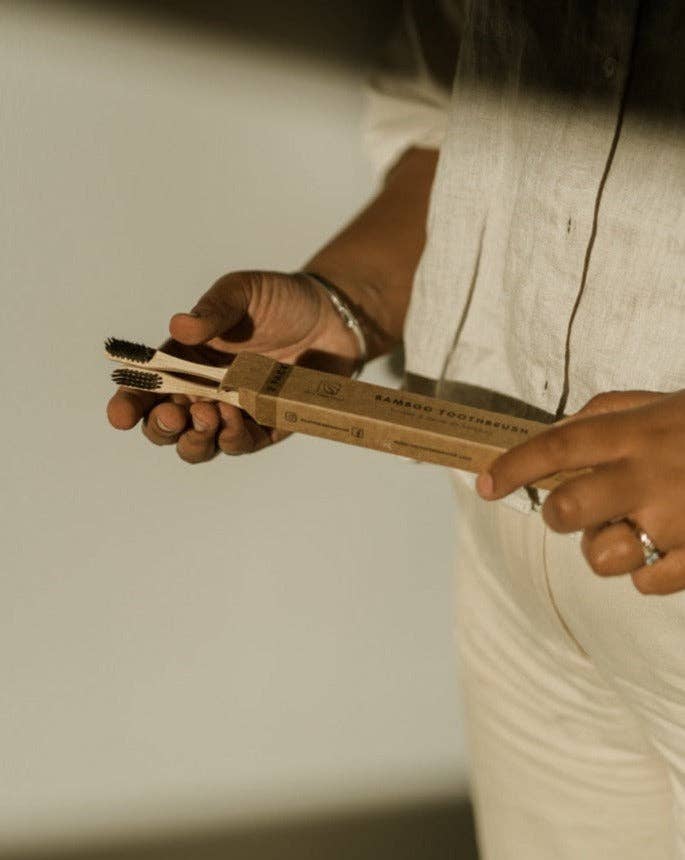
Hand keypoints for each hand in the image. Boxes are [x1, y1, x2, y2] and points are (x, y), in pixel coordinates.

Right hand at [106, 271, 361, 462]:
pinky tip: (235, 420)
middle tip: (174, 414)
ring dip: (195, 439)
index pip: (146, 389)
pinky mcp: (267, 426)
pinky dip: (233, 438)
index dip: (128, 405)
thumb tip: (180, 325)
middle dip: (161, 428)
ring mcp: (235, 412)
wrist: (333, 316)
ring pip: (200, 445)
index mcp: (186, 360)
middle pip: (166, 427)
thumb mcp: (242, 292)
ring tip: (207, 415)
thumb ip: (213, 310)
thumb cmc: (280, 300)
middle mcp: (205, 391)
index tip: (120, 415)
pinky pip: (242, 444)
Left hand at [475, 390, 684, 594]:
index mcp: (635, 433)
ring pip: (602, 557)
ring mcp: (676, 523)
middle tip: (574, 509)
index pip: (555, 449)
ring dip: (606, 548)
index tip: (485, 484)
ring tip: (636, 528)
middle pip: (567, 512)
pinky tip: (670, 546)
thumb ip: (605, 414)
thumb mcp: (661, 402)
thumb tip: (555, 432)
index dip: (512, 468)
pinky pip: (645, 585)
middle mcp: (648, 477)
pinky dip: (648, 571)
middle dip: (559, 516)